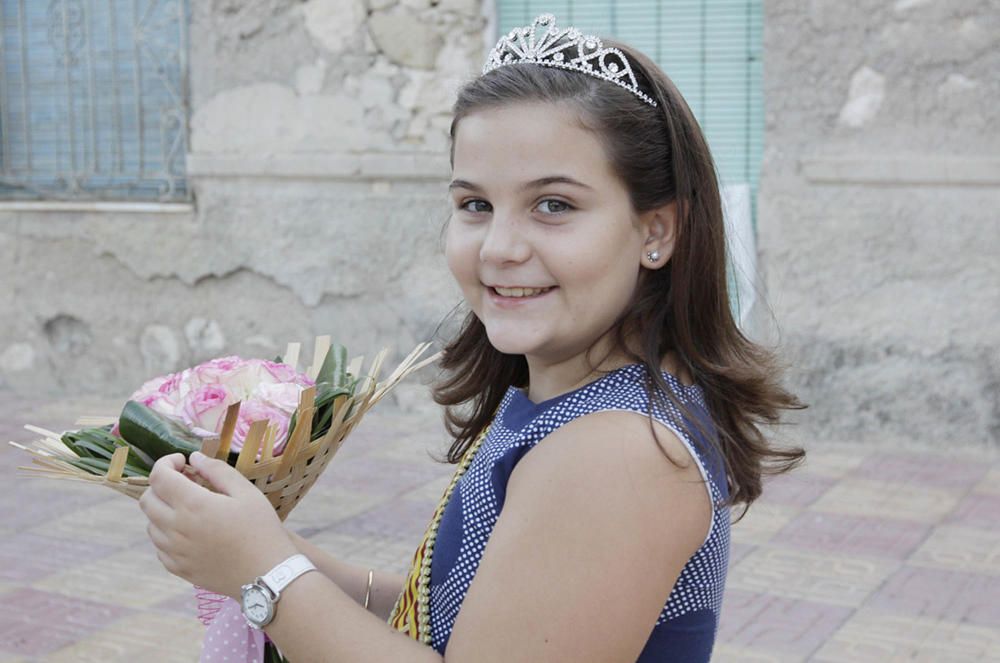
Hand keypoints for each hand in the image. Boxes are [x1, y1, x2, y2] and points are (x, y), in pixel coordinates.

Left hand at [139, 452, 297, 598]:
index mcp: (192, 505)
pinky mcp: (177, 568)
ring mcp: (173, 551)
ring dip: (163, 509)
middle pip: (147, 499)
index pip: (158, 476)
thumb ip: (217, 471)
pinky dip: (167, 533)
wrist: (267, 574)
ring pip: (150, 523)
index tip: (182, 461)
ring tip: (190, 508)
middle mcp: (175, 528)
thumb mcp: (246, 492)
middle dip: (161, 484)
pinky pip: (159, 546)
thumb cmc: (261, 529)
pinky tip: (190, 531)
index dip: (166, 462)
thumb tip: (195, 458)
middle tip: (185, 483)